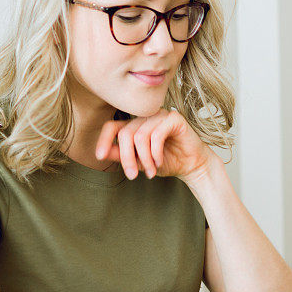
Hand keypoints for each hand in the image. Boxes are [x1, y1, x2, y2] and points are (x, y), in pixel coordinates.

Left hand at [95, 108, 216, 183]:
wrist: (192, 165)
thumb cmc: (168, 161)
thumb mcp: (140, 162)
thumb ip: (122, 155)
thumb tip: (102, 153)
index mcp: (135, 125)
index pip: (112, 126)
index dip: (104, 140)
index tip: (100, 156)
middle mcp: (146, 117)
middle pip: (125, 134)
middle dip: (127, 158)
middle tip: (133, 175)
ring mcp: (160, 115)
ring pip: (140, 135)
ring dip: (144, 158)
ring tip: (151, 171)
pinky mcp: (174, 118)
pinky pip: (156, 134)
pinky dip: (155, 152)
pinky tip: (160, 161)